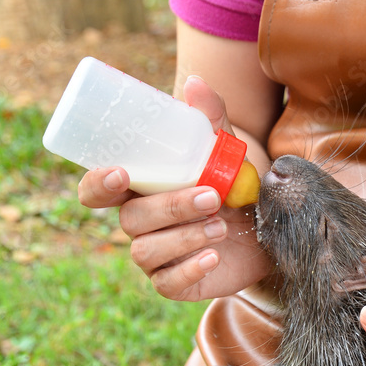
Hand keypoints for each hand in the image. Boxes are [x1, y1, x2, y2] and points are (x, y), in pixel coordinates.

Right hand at [77, 76, 272, 300]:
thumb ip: (211, 120)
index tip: (119, 173)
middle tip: (210, 197)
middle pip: (131, 218)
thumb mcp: (226, 151)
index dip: (97, 184)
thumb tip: (195, 83)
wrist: (269, 228)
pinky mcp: (177, 282)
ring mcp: (156, 255)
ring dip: (185, 235)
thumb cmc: (234, 186)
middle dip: (170, 207)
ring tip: (222, 225)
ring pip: (147, 250)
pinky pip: (167, 283)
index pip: (97, 191)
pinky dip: (189, 268)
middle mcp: (140, 223)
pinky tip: (213, 256)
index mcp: (139, 189)